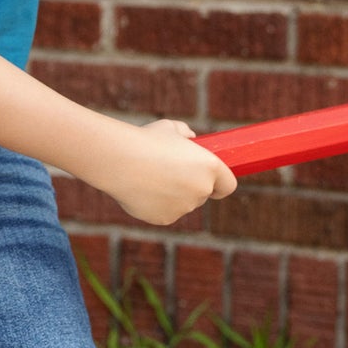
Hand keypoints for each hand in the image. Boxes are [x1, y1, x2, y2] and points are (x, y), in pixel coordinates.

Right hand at [105, 118, 237, 228]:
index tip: (211, 180)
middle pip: (202, 194)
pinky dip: (157, 205)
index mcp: (209, 166)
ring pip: (183, 204)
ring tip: (150, 178)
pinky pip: (165, 212)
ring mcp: (184, 207)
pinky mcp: (166, 218)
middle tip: (169, 171)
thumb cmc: (145, 139)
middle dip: (190, 186)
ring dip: (173, 195)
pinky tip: (142, 189)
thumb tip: (191, 137)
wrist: (119, 159)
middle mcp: (201, 189)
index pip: (228, 185)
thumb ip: (185, 133)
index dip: (221, 183)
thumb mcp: (169, 128)